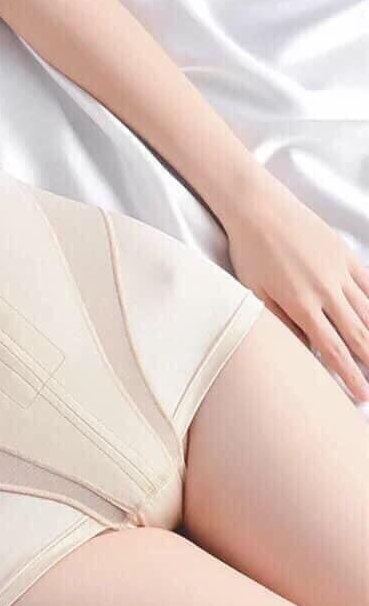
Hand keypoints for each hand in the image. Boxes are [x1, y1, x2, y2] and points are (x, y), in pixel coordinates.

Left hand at [219, 172, 368, 401]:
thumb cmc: (249, 253)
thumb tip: (300, 348)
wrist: (258, 209)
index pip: (332, 349)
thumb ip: (278, 322)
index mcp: (300, 305)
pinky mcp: (345, 253)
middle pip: (358, 334)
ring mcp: (339, 271)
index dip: (348, 375)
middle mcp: (325, 291)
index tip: (360, 396)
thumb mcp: (253, 293)